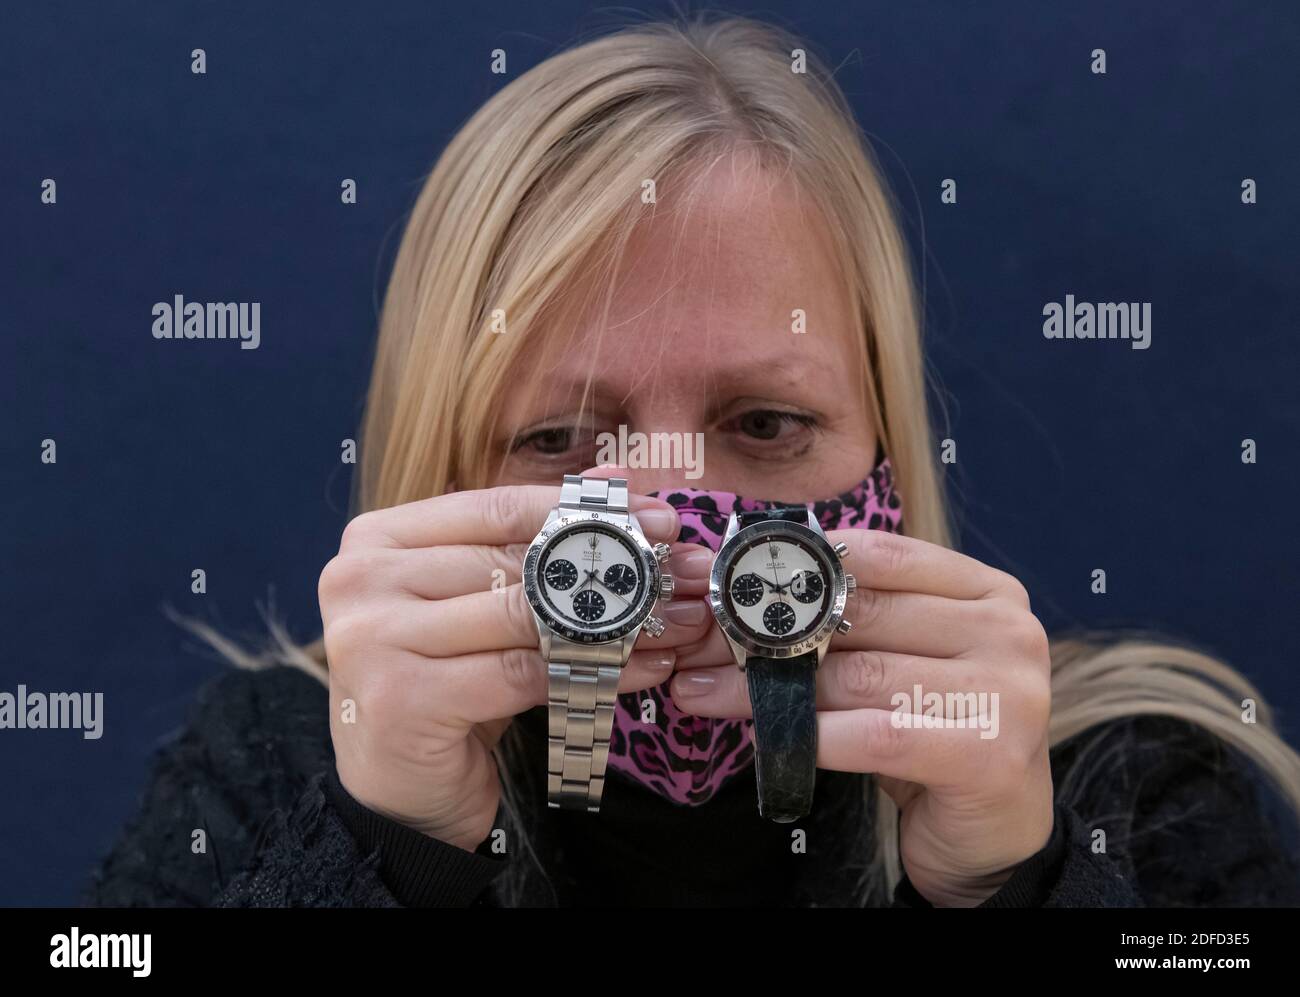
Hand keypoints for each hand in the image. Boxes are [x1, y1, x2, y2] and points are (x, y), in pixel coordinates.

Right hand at [319, 481, 709, 852]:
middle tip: (678, 573)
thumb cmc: (442, 683)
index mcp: (377, 538)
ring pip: (524, 617)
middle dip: (608, 569)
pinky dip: (592, 670)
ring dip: (612, 622)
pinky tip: (642, 667)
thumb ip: (531, 539)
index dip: (582, 511)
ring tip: (675, 622)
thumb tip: (611, 481)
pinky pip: (524, 672)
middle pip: (514, 563)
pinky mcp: (402, 697)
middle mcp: (361, 580)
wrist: (398, 791)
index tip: (657, 519)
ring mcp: (373, 639)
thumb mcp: (480, 603)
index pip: (497, 509)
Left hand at [669, 529, 1053, 905]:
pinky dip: (811, 736)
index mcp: (986, 590)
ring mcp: (1007, 691)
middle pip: (861, 615)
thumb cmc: (938, 733)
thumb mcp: (903, 661)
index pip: (879, 556)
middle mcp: (1007, 630)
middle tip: (696, 643)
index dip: (796, 566)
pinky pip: (875, 736)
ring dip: (768, 686)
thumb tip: (740, 597)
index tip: (726, 584)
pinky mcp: (989, 755)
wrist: (996, 833)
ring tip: (705, 689)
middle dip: (767, 630)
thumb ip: (853, 622)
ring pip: (858, 675)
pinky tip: (763, 737)